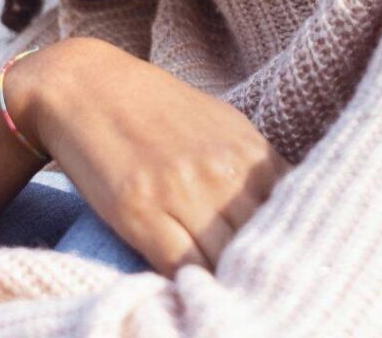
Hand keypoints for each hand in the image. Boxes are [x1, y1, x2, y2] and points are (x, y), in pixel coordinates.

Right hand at [10, 37, 293, 278]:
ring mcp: (180, 190)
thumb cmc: (156, 107)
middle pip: (261, 243)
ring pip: (224, 262)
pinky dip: (190, 285)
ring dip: (227, 282)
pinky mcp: (138, 211)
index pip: (293, 213)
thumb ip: (253, 167)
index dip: (294, 244)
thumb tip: (287, 209)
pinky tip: (192, 290)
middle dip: (264, 269)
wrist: (87, 85)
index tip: (293, 266)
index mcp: (248, 148)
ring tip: (229, 295)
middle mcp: (221, 170)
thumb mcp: (220, 124)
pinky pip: (180, 267)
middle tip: (264, 290)